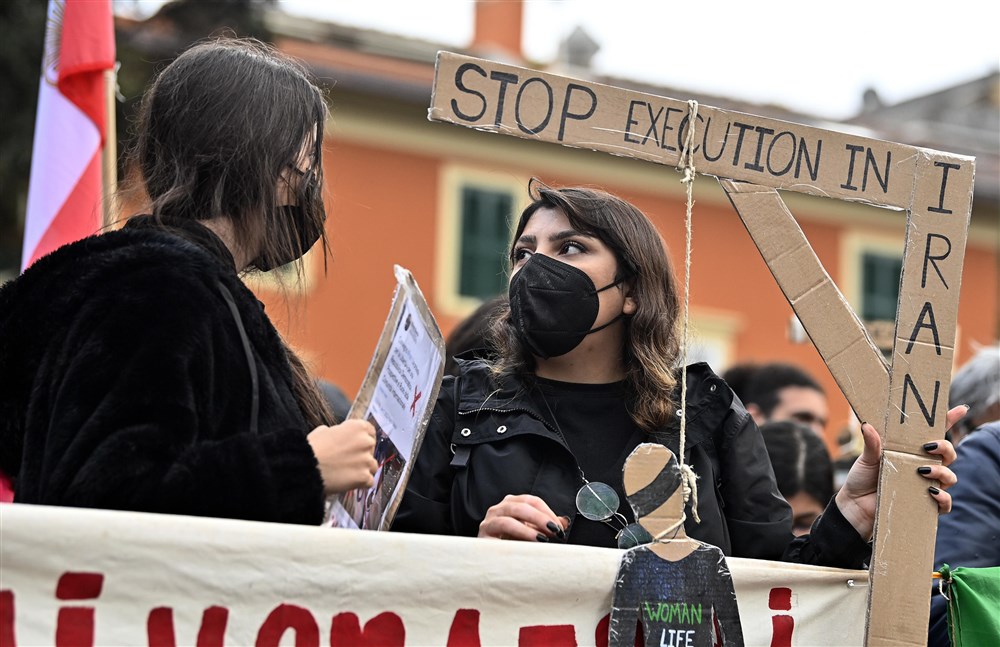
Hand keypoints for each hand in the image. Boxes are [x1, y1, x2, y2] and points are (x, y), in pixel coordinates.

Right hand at [307, 420, 377, 495]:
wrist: (306, 467)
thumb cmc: (311, 449)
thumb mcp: (323, 431)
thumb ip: (338, 432)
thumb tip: (339, 436)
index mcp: (357, 427)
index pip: (370, 431)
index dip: (362, 439)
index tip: (357, 445)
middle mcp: (366, 442)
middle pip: (371, 449)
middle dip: (362, 454)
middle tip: (348, 461)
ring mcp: (367, 460)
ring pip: (372, 466)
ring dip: (363, 469)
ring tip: (347, 473)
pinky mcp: (364, 477)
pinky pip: (369, 481)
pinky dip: (361, 483)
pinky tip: (349, 482)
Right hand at [478, 494, 568, 541]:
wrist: (489, 566)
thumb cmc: (510, 548)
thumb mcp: (531, 535)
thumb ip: (546, 526)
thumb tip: (564, 522)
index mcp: (511, 505)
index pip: (532, 501)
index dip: (547, 512)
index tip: (559, 526)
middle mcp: (499, 509)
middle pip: (522, 505)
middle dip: (541, 517)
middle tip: (555, 530)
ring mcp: (490, 521)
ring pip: (510, 515)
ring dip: (529, 526)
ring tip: (543, 538)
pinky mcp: (483, 534)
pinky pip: (500, 528)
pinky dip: (518, 533)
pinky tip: (528, 543)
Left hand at [835, 405, 964, 539]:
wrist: (854, 506)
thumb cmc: (861, 479)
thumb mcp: (866, 459)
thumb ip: (872, 444)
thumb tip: (867, 426)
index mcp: (911, 451)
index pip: (934, 434)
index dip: (949, 421)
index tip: (959, 409)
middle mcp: (922, 466)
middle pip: (948, 454)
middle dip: (945, 448)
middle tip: (928, 447)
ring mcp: (926, 486)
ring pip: (950, 476)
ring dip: (941, 472)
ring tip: (922, 471)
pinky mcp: (925, 504)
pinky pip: (945, 502)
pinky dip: (943, 497)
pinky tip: (931, 492)